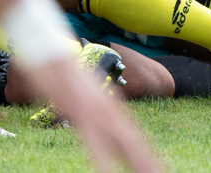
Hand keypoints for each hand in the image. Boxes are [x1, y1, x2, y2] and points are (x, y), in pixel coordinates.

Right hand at [24, 57, 161, 172]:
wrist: (49, 51)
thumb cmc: (63, 75)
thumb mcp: (84, 97)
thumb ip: (96, 109)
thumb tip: (100, 119)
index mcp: (112, 108)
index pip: (135, 137)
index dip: (149, 154)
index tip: (161, 170)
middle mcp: (110, 110)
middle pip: (135, 142)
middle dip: (150, 163)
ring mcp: (96, 111)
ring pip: (122, 142)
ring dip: (137, 163)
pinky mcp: (79, 111)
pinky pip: (93, 139)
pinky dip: (102, 158)